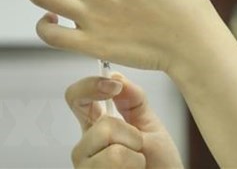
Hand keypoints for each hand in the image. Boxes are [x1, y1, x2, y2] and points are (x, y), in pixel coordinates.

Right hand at [66, 73, 183, 168]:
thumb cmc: (159, 165)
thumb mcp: (151, 126)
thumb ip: (134, 101)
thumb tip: (117, 76)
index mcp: (96, 127)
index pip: (76, 99)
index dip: (90, 86)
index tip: (113, 86)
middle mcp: (86, 147)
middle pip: (101, 126)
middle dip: (131, 136)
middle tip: (138, 148)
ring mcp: (85, 167)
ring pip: (112, 151)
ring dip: (135, 157)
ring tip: (137, 166)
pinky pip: (115, 164)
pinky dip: (135, 167)